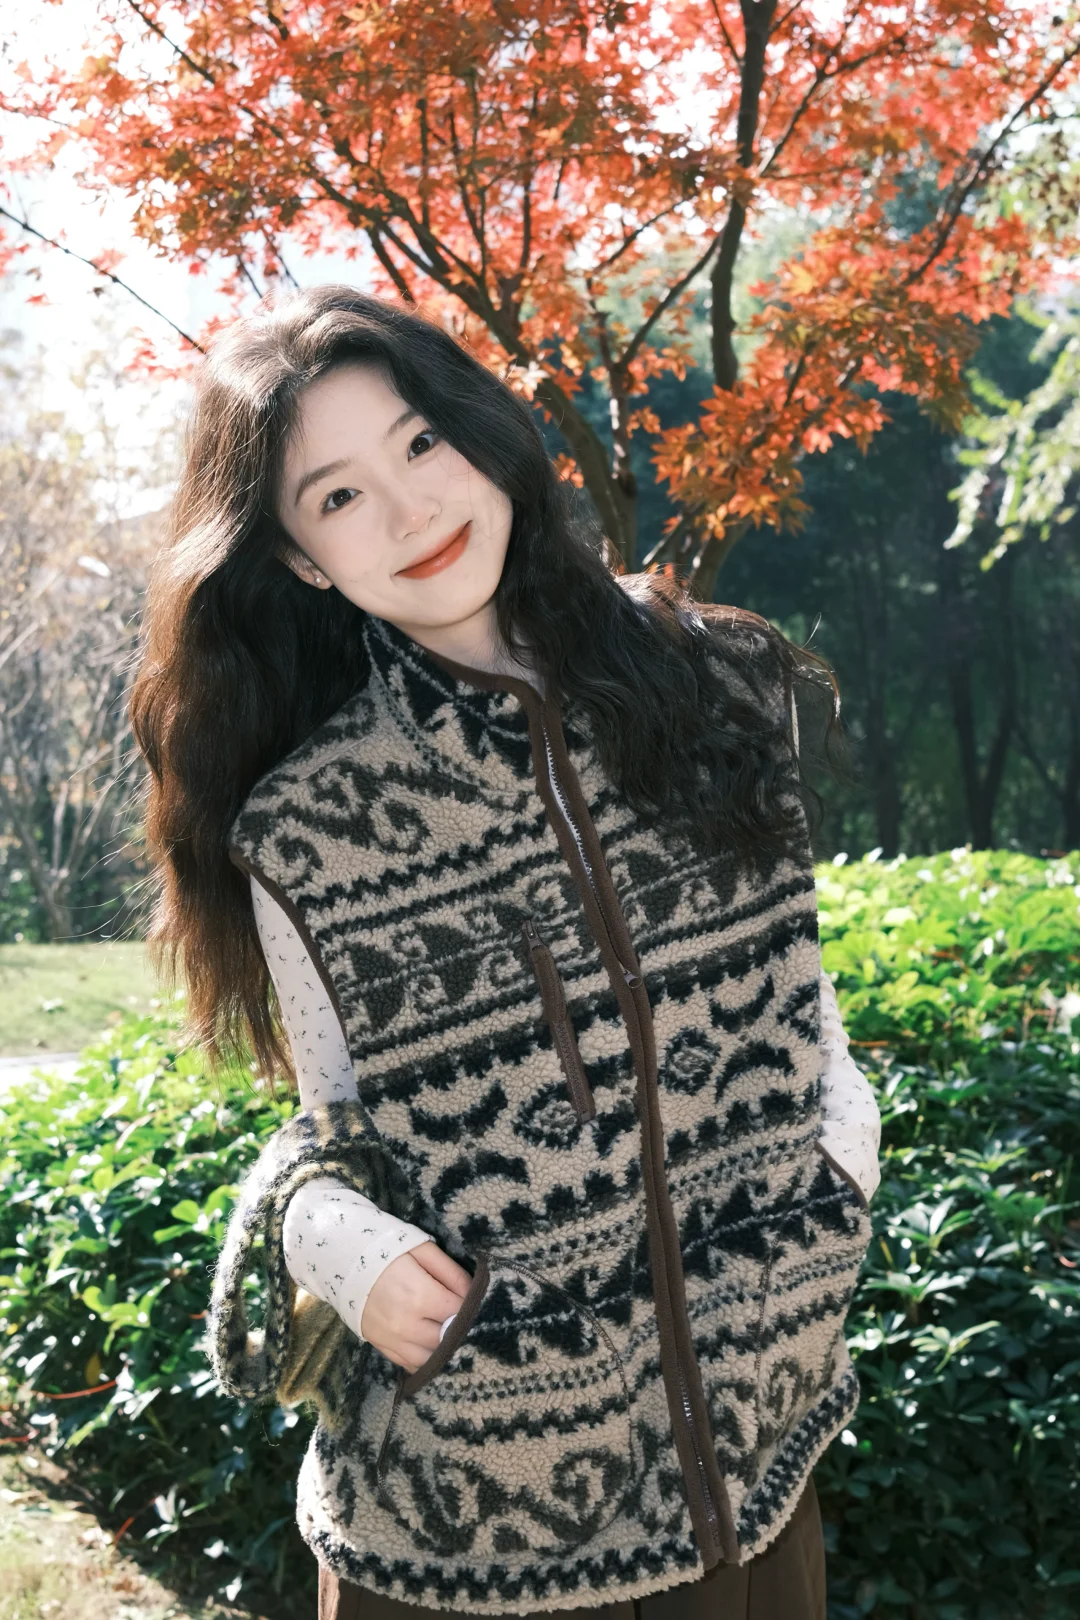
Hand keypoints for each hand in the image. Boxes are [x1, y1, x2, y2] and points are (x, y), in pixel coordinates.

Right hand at [360, 1242, 471, 1373]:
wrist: (343, 1260)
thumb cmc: (387, 1251)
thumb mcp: (422, 1249)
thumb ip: (451, 1272)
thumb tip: (473, 1293)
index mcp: (419, 1295)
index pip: (459, 1313)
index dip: (471, 1308)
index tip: (475, 1302)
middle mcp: (406, 1324)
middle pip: (447, 1339)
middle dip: (459, 1329)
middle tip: (464, 1318)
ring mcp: (391, 1339)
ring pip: (430, 1358)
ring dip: (442, 1348)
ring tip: (448, 1333)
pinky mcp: (380, 1346)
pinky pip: (410, 1363)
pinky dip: (424, 1357)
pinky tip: (430, 1345)